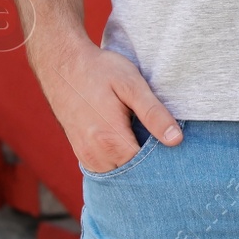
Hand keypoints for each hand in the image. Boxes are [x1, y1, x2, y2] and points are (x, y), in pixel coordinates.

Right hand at [33, 35, 181, 172]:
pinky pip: (106, 167)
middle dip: (149, 162)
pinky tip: (130, 140)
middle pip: (132, 172)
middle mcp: (95, 154)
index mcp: (110, 139)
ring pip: (119, 172)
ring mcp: (85, 156)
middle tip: (163, 139)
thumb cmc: (100, 71)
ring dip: (134, 162)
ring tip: (146, 137)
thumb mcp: (132, 85)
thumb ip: (153, 114)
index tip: (173, 143)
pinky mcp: (81, 152)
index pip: (146, 167)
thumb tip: (175, 140)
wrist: (63, 65)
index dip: (163, 157)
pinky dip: (120, 160)